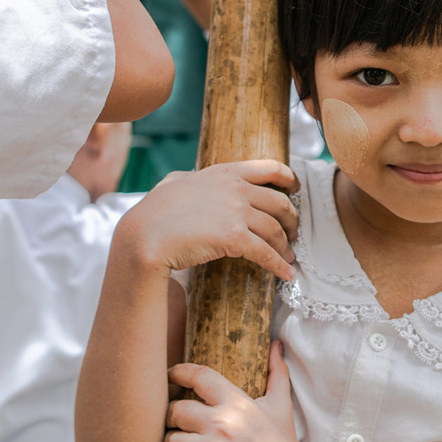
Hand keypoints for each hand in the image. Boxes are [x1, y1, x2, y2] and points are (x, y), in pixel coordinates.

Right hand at [122, 160, 298, 279]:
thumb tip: (190, 176)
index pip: (269, 167)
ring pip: (275, 230)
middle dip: (291, 220)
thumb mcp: (173, 183)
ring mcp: (236, 212)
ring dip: (286, 246)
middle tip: (293, 233)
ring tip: (288, 257)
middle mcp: (235, 188)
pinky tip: (286, 274)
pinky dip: (279, 265)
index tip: (296, 189)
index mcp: (224, 172)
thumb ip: (189, 177)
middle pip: (279, 203)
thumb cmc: (154, 213)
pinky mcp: (234, 238)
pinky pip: (266, 253)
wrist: (144, 235)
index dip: (289, 179)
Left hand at [162, 342, 315, 441]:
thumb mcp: (281, 405)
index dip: (178, 373)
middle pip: (175, 410)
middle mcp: (223, 424)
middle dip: (171, 416)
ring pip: (169, 441)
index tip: (169, 376)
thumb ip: (277, 373)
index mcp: (237, 403)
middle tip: (175, 421)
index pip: (198, 376)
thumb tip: (277, 345)